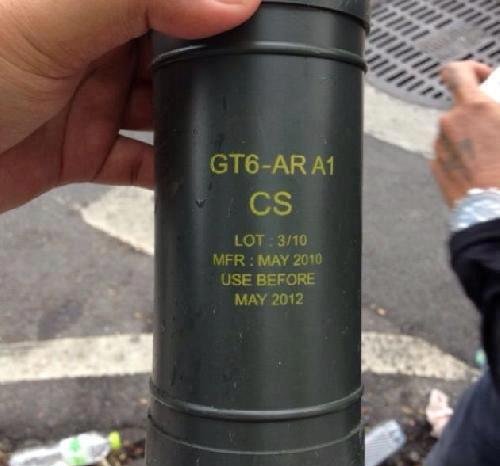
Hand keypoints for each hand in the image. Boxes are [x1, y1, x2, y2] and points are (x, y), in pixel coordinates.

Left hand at [0, 0, 259, 212]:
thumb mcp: (49, 17)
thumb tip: (235, 0)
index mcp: (85, 0)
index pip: (164, 0)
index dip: (211, 10)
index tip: (263, 28)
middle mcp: (90, 41)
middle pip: (170, 50)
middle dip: (212, 67)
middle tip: (264, 87)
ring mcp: (87, 99)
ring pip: (160, 109)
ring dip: (194, 122)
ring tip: (243, 134)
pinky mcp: (82, 150)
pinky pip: (138, 161)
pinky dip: (167, 170)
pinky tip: (199, 175)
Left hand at [431, 60, 499, 206]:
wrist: (493, 209)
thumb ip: (497, 109)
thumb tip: (493, 108)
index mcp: (473, 108)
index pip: (455, 72)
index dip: (469, 69)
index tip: (483, 77)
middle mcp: (449, 123)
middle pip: (461, 107)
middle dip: (479, 112)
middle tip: (497, 126)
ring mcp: (439, 146)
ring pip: (455, 131)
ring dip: (470, 135)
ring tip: (492, 154)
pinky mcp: (435, 166)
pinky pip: (449, 152)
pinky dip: (462, 154)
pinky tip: (480, 168)